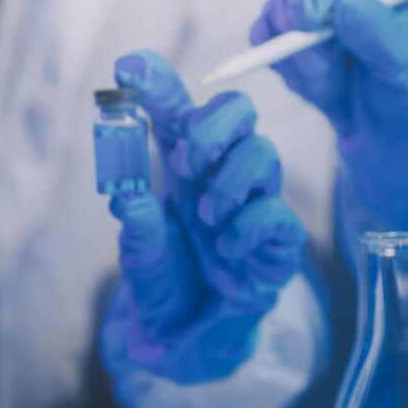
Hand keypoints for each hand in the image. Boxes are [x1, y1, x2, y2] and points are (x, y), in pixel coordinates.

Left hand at [106, 49, 306, 384]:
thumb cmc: (167, 285)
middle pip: (240, 112)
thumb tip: (130, 199)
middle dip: (212, 124)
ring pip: (265, 153)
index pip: (176, 112)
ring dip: (231, 178)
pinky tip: (228, 248)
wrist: (191, 339)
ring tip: (206, 215)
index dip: (157, 83)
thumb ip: (137, 227)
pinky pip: (280, 214)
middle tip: (183, 161)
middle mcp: (222, 177)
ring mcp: (254, 206)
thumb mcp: (140, 256)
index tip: (128, 68)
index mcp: (184, 169)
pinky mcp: (278, 245)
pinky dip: (251, 225)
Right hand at [251, 0, 407, 228]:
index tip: (309, 20)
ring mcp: (310, 16)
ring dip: (298, 63)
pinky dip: (288, 74)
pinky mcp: (287, 43)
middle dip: (300, 34)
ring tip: (331, 87)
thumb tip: (348, 3)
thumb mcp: (406, 70)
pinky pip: (264, 46)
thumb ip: (380, 34)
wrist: (388, 139)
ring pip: (275, 19)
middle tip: (320, 71)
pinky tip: (318, 89)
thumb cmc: (406, 99)